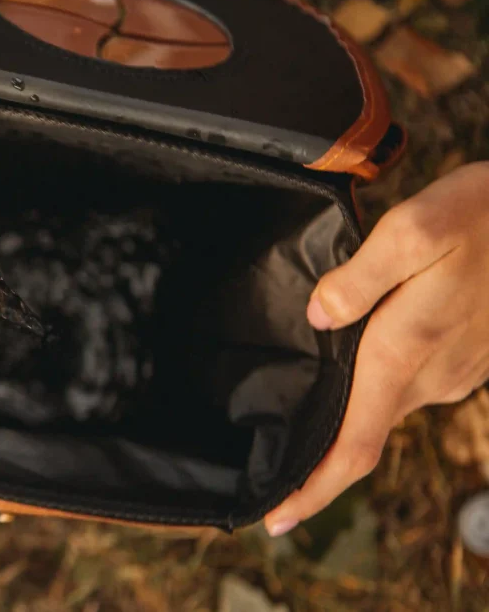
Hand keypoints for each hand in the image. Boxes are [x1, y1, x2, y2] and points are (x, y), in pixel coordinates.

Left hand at [265, 161, 488, 536]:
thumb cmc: (483, 214)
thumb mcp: (415, 228)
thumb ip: (359, 278)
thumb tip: (318, 316)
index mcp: (404, 353)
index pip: (354, 445)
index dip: (313, 489)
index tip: (276, 519)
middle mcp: (431, 377)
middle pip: (363, 433)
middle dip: (319, 455)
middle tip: (268, 463)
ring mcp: (456, 370)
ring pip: (386, 405)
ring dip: (348, 415)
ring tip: (298, 410)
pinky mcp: (469, 356)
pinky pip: (411, 383)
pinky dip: (376, 385)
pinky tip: (352, 365)